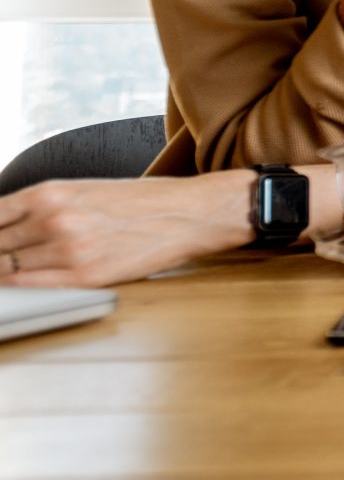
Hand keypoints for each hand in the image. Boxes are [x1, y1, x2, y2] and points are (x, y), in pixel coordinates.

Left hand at [0, 172, 265, 287]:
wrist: (188, 213)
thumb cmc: (139, 202)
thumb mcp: (83, 190)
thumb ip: (39, 207)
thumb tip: (4, 228)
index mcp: (50, 192)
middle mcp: (54, 219)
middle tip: (4, 256)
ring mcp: (69, 250)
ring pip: (6, 270)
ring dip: (3, 273)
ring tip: (10, 271)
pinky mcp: (86, 277)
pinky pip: (32, 288)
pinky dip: (18, 289)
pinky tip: (19, 286)